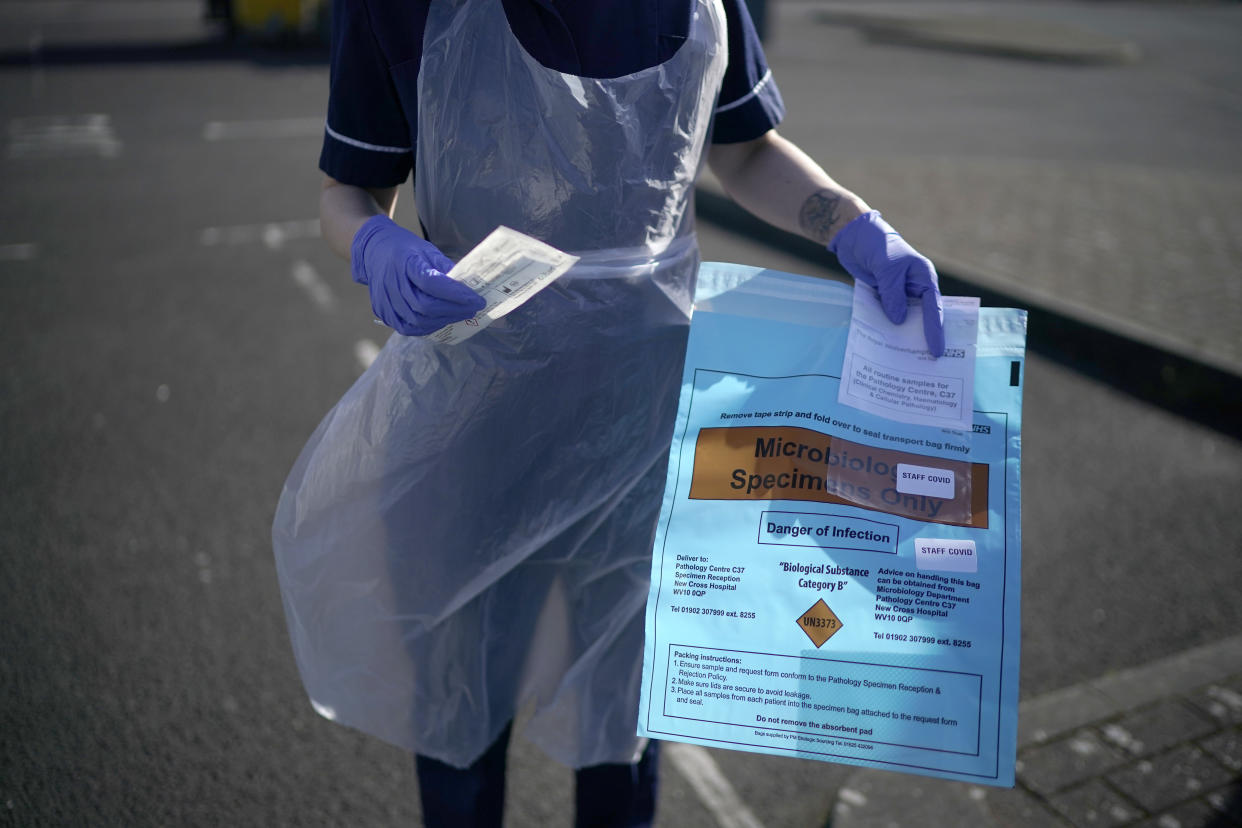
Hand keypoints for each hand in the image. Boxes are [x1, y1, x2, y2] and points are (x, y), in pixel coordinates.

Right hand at [350, 215, 484, 335]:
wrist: (375, 251)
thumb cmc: (406, 249)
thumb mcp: (428, 250)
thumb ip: (446, 268)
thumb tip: (468, 287)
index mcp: (405, 262)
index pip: (431, 283)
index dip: (456, 294)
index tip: (476, 299)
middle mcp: (392, 282)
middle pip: (425, 306)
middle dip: (454, 310)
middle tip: (473, 309)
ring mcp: (385, 299)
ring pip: (418, 320)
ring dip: (443, 320)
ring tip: (460, 314)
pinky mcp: (382, 311)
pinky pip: (407, 328)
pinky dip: (427, 327)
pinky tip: (440, 321)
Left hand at [828, 211, 944, 356]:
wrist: (854, 237)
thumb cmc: (877, 245)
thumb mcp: (886, 268)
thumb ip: (893, 294)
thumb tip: (898, 321)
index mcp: (924, 278)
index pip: (934, 308)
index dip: (935, 331)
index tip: (937, 352)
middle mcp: (915, 288)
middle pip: (922, 318)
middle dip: (922, 338)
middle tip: (925, 365)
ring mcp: (899, 294)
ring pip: (904, 319)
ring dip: (901, 336)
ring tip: (902, 361)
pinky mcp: (883, 297)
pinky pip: (887, 316)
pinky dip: (885, 329)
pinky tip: (882, 346)